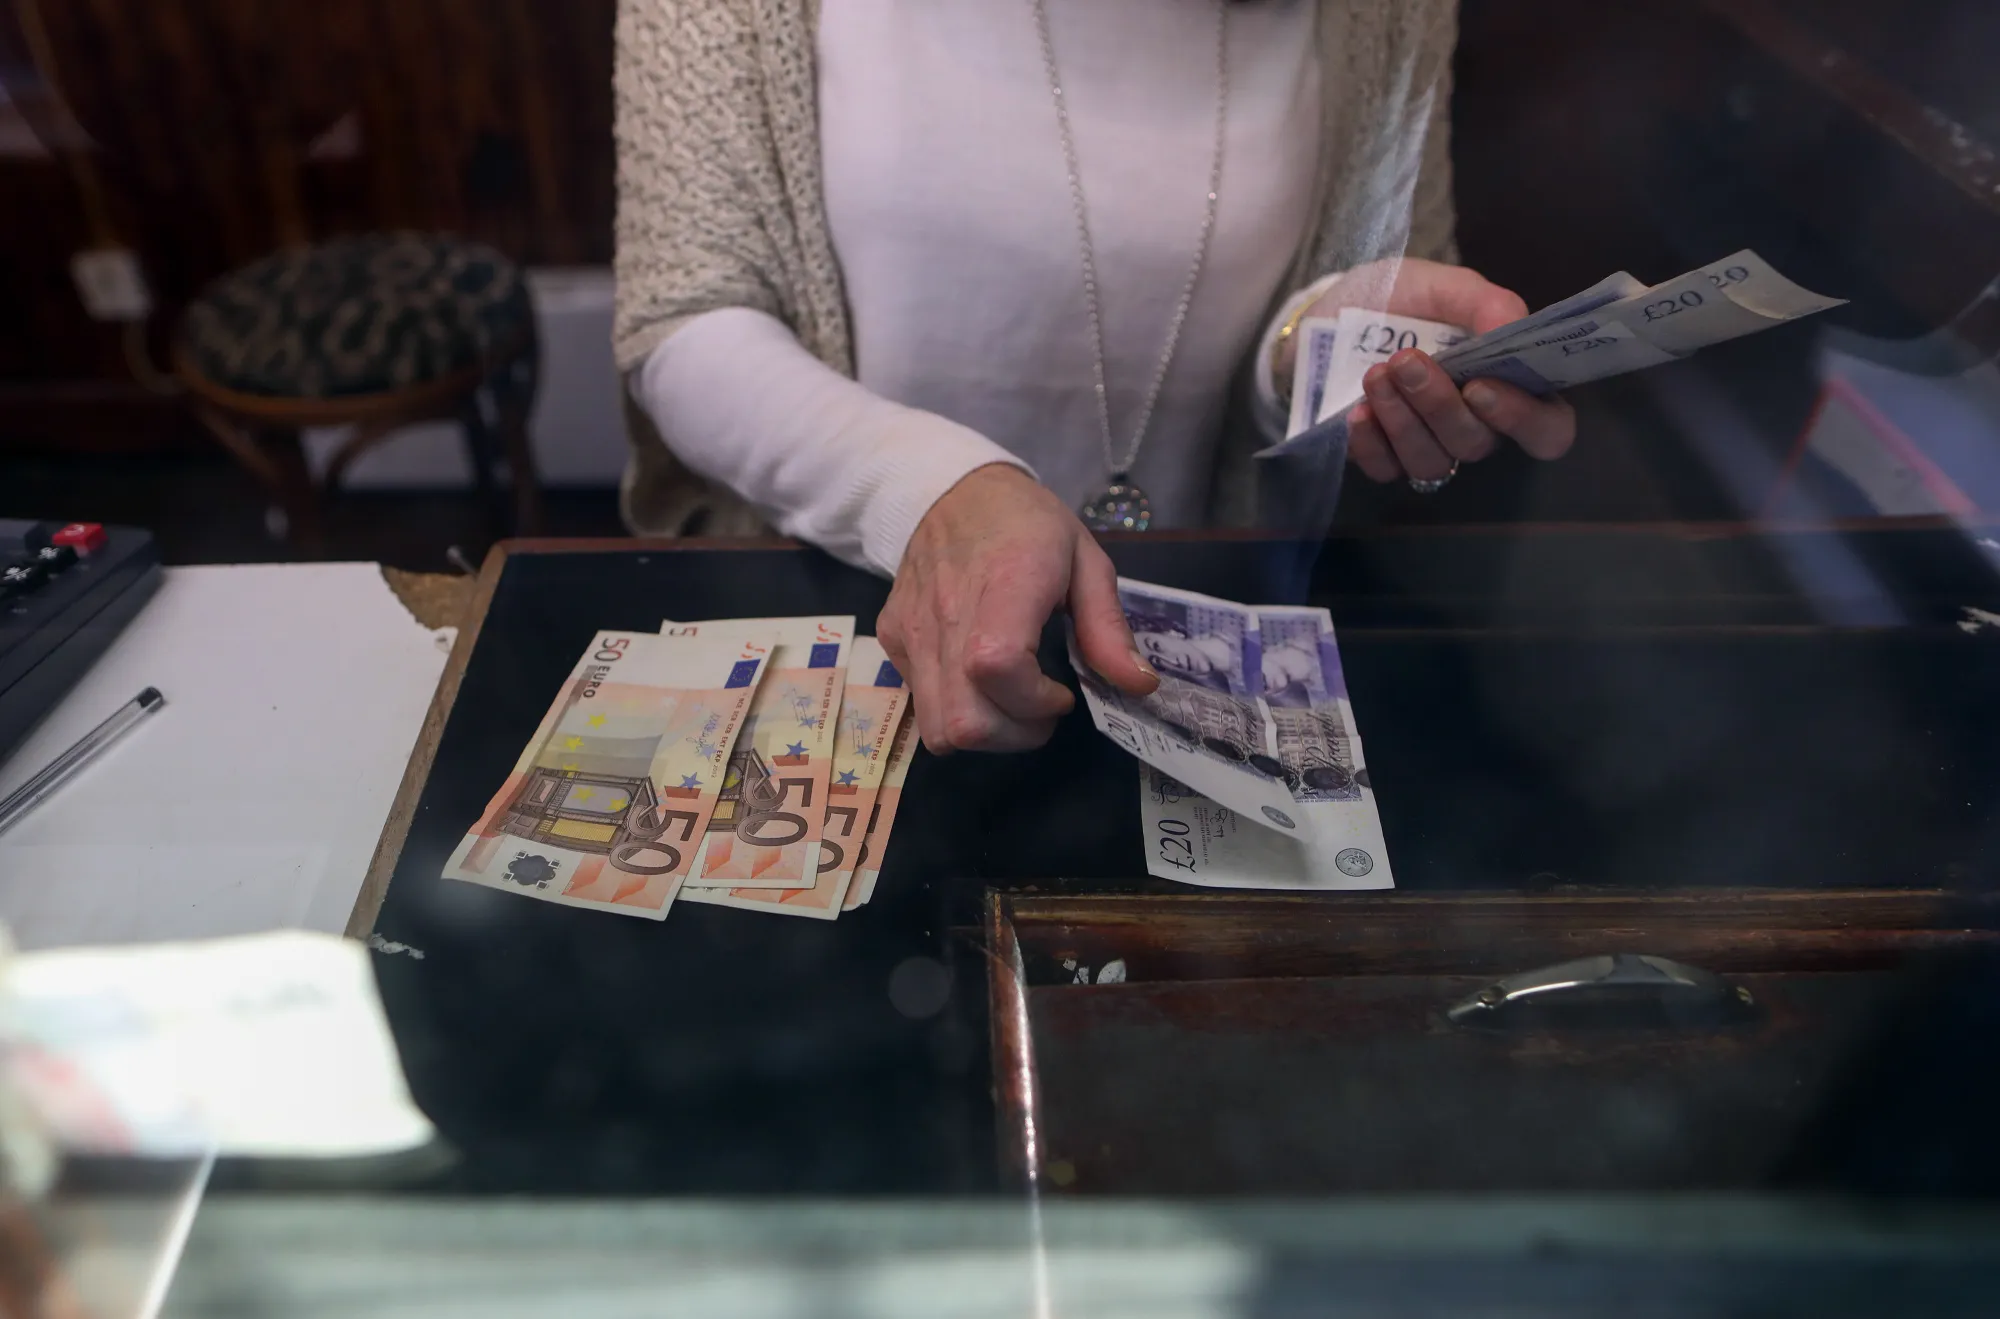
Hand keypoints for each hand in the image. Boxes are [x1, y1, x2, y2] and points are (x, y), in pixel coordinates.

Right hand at [878, 464, 1158, 753]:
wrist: (952, 490)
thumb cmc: (1029, 524)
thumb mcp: (1086, 561)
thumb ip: (1109, 629)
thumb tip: (1140, 686)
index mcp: (1005, 583)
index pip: (998, 667)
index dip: (1035, 702)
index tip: (1062, 694)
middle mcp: (947, 613)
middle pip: (964, 722)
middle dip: (1014, 735)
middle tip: (1038, 709)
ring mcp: (912, 630)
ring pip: (936, 729)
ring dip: (982, 732)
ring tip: (1009, 703)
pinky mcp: (892, 639)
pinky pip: (919, 703)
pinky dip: (953, 709)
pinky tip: (977, 680)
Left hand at [1284, 258, 1577, 484]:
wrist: (1333, 310)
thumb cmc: (1403, 299)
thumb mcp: (1444, 285)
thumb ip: (1484, 302)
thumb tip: (1510, 328)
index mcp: (1508, 384)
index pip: (1547, 428)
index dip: (1524, 419)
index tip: (1481, 387)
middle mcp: (1475, 424)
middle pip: (1477, 444)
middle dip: (1440, 404)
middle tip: (1407, 360)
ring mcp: (1428, 446)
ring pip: (1431, 461)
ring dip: (1402, 420)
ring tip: (1376, 374)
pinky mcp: (1383, 458)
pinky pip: (1386, 471)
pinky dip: (1370, 443)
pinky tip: (1357, 412)